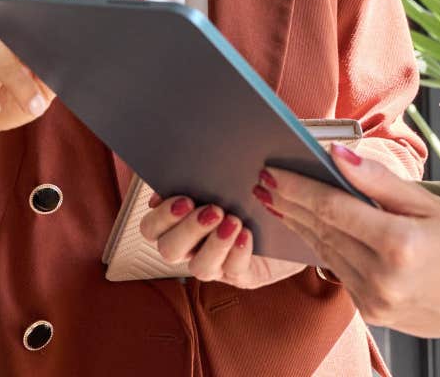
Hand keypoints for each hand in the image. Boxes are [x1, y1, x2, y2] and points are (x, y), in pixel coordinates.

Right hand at [0, 0, 61, 198]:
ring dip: (15, 78)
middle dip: (34, 39)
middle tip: (54, 66)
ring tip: (33, 105)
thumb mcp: (36, 94)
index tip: (69, 16)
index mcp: (15, 34)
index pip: (28, 2)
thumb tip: (65, 71)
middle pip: (8, 21)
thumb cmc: (5, 101)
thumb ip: (50, 81)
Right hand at [139, 189, 304, 289]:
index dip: (162, 217)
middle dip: (188, 230)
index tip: (185, 199)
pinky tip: (247, 235)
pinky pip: (233, 270)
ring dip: (214, 244)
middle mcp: (191, 246)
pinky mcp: (241, 274)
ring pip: (199, 267)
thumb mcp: (221, 176)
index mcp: (178, 222)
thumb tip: (185, 165)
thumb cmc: (246, 188)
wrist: (287, 211)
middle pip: (169, 249)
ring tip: (234, 221)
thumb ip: (199, 173)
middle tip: (213, 210)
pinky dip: (238, 252)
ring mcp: (215, 263)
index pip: (151, 228)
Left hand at [263, 146, 439, 343]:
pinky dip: (325, 251)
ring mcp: (376, 301)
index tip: (272, 172)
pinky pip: (341, 275)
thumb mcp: (426, 203)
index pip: (332, 208)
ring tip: (280, 203)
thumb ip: (378, 181)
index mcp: (398, 243)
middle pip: (322, 231)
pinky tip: (312, 232)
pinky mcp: (374, 316)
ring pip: (326, 255)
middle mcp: (383, 277)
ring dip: (301, 228)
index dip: (296, 188)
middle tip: (264, 183)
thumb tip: (336, 156)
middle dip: (290, 205)